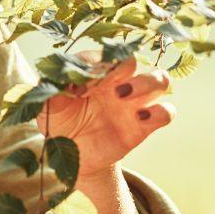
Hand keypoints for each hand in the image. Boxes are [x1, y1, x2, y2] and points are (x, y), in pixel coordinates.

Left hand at [40, 58, 174, 174]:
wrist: (75, 158)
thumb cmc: (62, 125)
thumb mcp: (48, 110)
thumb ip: (50, 94)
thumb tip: (58, 82)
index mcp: (95, 73)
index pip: (102, 55)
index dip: (94, 65)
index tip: (77, 85)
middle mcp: (118, 82)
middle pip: (134, 59)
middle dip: (121, 67)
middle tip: (101, 86)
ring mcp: (135, 102)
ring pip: (160, 78)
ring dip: (146, 82)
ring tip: (122, 96)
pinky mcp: (145, 124)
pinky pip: (166, 112)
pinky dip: (159, 111)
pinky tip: (139, 118)